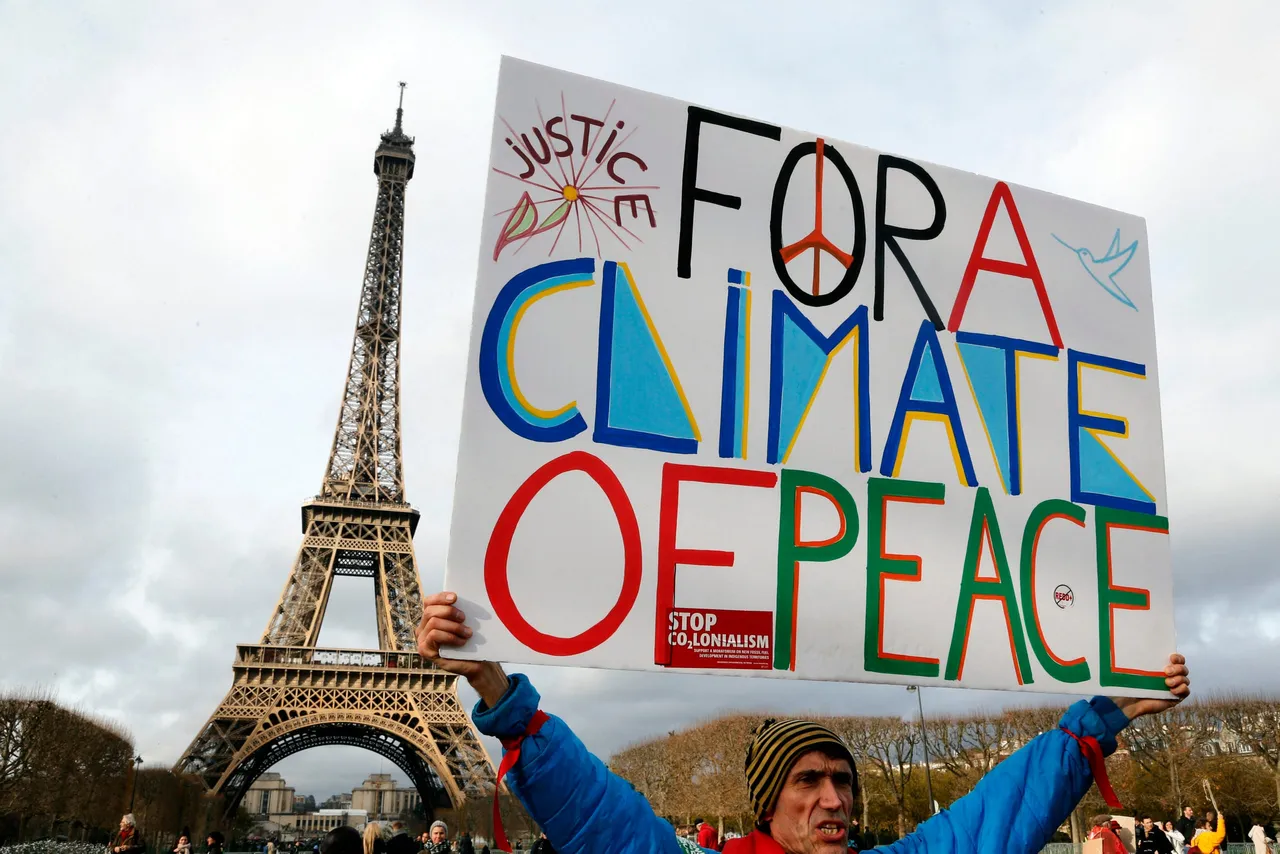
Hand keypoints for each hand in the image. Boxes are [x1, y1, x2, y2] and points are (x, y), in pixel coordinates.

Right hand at [416, 591, 509, 706]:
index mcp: (430, 618)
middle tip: (464, 617)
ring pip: (433, 623)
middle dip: (449, 612)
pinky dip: (451, 637)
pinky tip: (462, 641)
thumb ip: (458, 611)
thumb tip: (462, 596)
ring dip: (454, 626)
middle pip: (430, 611)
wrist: (476, 663)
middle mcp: (422, 628)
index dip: (440, 597)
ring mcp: (422, 640)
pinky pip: (435, 635)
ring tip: (468, 632)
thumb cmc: (470, 641)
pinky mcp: (425, 651)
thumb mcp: (463, 622)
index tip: (455, 597)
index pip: (429, 602)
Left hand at [1110, 653, 1188, 719]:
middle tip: (1166, 671)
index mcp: (1162, 667)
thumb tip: (1128, 643)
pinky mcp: (1176, 698)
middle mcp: (1171, 676)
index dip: (1177, 657)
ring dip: (1178, 679)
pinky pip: (1186, 691)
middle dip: (1178, 668)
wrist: (1129, 702)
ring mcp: (1174, 687)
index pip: (1177, 659)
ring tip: (1167, 683)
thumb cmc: (1130, 684)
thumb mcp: (1133, 669)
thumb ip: (1136, 658)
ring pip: (1185, 679)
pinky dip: (1181, 689)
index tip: (1171, 658)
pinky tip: (1172, 691)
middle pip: (1183, 668)